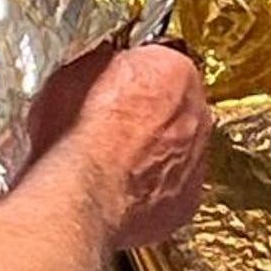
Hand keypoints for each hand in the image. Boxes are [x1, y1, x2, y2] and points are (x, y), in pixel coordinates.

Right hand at [63, 44, 211, 249]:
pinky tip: (119, 195)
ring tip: (111, 166)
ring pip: (177, 153)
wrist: (81, 195)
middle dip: (148, 117)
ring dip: (152, 157)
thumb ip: (101, 67)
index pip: (161, 63)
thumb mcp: (73, 74)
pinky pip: (171, 193)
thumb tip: (96, 70)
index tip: (112, 85)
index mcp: (174, 71)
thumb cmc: (76, 135)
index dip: (132, 76)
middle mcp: (196, 116)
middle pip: (176, 109)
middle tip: (110, 128)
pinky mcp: (185, 206)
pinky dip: (151, 194)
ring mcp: (195, 164)